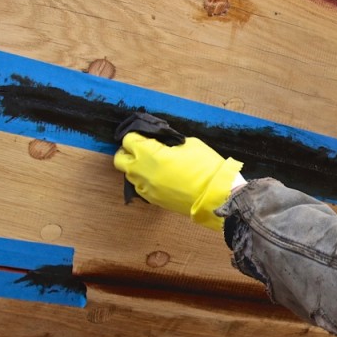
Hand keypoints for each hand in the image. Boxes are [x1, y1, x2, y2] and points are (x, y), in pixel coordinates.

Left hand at [114, 132, 243, 230]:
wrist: (217, 195)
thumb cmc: (206, 167)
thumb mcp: (189, 144)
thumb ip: (169, 142)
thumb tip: (161, 142)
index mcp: (150, 155)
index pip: (128, 140)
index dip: (137, 135)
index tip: (146, 135)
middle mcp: (142, 172)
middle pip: (120, 159)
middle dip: (128, 151)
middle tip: (143, 148)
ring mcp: (146, 188)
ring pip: (129, 174)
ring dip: (136, 166)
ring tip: (152, 163)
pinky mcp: (153, 200)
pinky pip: (140, 187)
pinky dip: (144, 180)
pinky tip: (158, 177)